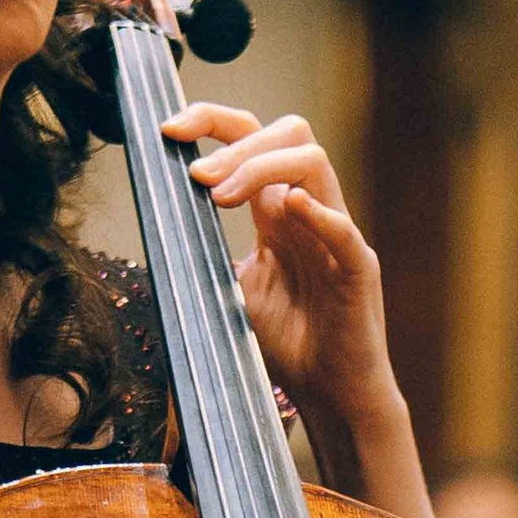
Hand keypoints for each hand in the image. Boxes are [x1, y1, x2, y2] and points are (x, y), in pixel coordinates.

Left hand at [162, 105, 397, 433]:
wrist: (330, 395)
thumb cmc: (289, 345)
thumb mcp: (231, 288)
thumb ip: (206, 253)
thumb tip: (161, 226)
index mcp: (280, 211)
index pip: (255, 137)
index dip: (213, 121)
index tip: (168, 130)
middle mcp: (311, 212)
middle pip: (289, 133)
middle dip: (236, 142)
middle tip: (194, 174)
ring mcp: (337, 237)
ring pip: (313, 163)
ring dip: (259, 167)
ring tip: (217, 198)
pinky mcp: (357, 271)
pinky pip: (343, 230)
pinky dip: (317, 213)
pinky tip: (289, 207)